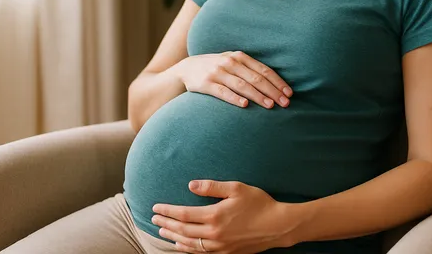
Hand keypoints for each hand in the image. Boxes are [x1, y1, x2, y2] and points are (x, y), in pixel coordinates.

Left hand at [152, 180, 294, 252]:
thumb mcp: (236, 188)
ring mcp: (219, 246)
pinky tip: (182, 245)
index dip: (167, 211)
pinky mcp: (226, 252)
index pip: (183, 214)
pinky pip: (201, 253)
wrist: (278, 226)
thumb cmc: (259, 204)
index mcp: (214, 216)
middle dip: (166, 224)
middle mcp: (213, 234)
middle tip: (153, 220)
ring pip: (189, 244)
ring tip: (163, 233)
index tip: (156, 208)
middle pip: (182, 230)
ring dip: (174, 238)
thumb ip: (212, 187)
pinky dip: (188, 249)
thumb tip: (191, 185)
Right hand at [177, 51, 291, 108]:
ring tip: (270, 105)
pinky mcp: (206, 84)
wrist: (187, 68)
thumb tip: (275, 82)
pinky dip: (235, 98)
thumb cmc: (217, 68)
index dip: (277, 82)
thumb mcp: (232, 62)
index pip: (263, 70)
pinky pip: (223, 92)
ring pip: (242, 85)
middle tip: (285, 103)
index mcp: (239, 56)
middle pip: (256, 78)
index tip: (289, 93)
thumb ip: (250, 68)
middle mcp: (230, 62)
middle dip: (272, 91)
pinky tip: (245, 105)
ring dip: (258, 96)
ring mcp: (218, 72)